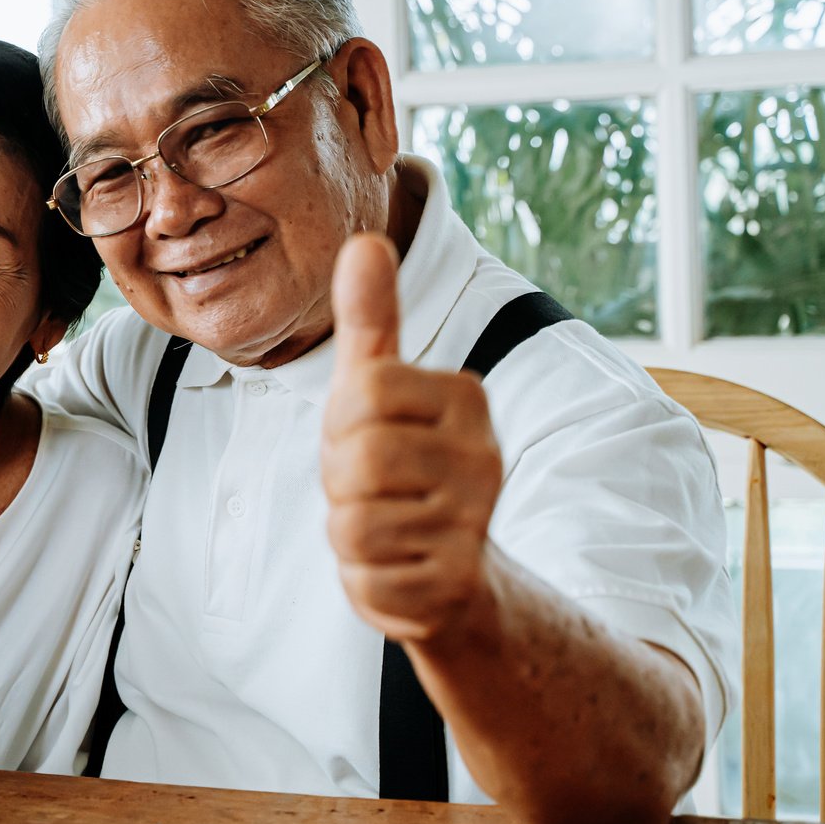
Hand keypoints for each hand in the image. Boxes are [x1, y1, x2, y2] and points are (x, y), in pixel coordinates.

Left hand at [320, 234, 503, 642]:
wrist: (458, 575)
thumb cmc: (404, 466)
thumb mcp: (380, 388)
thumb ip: (370, 319)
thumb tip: (364, 240)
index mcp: (465, 397)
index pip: (361, 392)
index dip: (341, 423)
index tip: (368, 436)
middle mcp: (483, 455)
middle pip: (354, 458)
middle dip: (341, 480)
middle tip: (373, 489)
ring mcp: (474, 522)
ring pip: (352, 522)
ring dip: (350, 530)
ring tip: (388, 524)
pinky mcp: (456, 583)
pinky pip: (365, 576)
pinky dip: (364, 577)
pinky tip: (399, 567)